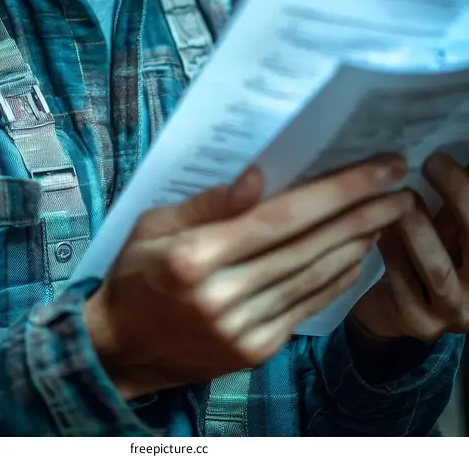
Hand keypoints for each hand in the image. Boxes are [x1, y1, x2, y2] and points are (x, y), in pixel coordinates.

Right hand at [84, 156, 412, 398]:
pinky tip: (357, 252)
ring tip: (387, 212)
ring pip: (315, 277)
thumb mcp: (155, 224)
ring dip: (358, 242)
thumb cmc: (136, 274)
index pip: (280, 218)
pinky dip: (337, 278)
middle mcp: (224, 297)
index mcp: (196, 258)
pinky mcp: (256, 350)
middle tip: (397, 184)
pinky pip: (308, 306)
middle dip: (361, 212)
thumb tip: (258, 175)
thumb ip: (210, 202)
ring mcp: (244, 329)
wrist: (122, 349)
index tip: (373, 169)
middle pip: (308, 246)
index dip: (334, 192)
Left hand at [351, 154, 468, 341]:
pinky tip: (376, 231)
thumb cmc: (427, 250)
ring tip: (401, 199)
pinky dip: (390, 256)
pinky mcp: (421, 323)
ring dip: (418, 229)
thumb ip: (454, 200)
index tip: (456, 153)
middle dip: (458, 196)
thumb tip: (450, 150)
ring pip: (438, 270)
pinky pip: (404, 287)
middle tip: (432, 162)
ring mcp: (455, 310)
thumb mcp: (447, 225)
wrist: (394, 307)